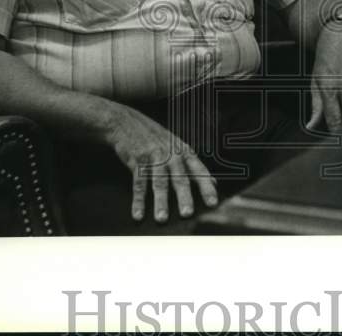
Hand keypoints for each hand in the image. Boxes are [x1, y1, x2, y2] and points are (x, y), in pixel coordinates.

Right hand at [105, 105, 217, 222]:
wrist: (127, 122)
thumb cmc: (156, 138)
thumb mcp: (177, 147)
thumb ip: (194, 166)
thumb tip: (214, 182)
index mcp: (184, 152)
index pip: (199, 171)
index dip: (206, 187)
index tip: (213, 203)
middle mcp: (171, 154)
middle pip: (179, 178)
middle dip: (184, 197)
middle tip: (187, 214)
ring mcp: (154, 156)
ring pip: (159, 181)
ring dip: (161, 201)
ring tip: (162, 219)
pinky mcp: (137, 159)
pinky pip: (138, 182)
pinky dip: (138, 200)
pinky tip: (138, 214)